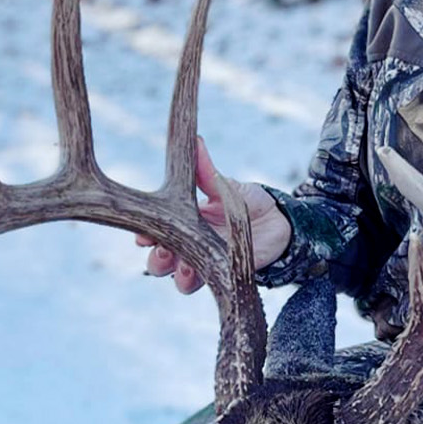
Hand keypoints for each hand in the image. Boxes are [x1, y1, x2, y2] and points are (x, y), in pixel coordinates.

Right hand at [136, 137, 291, 293]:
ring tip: (183, 266)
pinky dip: (200, 281)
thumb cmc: (249, 202)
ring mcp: (206, 262)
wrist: (280, 222)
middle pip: (160, 258)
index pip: (157, 230)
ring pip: (178, 275)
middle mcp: (191, 245)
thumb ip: (206, 171)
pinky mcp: (224, 275)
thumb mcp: (226, 185)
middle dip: (156, 258)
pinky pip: (206, 284)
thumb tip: (195, 139)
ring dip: (176, 273)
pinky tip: (201, 274)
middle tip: (161, 250)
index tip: (142, 235)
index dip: (145, 234)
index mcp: (186, 221)